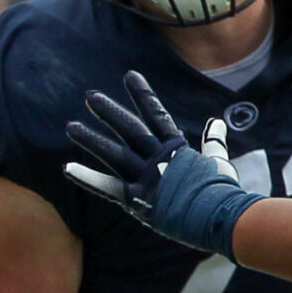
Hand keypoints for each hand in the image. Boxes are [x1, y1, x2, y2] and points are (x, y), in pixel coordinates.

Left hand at [62, 71, 262, 255]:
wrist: (224, 217)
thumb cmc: (222, 192)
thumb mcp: (218, 161)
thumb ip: (213, 141)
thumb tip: (217, 122)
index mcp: (176, 148)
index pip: (157, 114)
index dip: (143, 95)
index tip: (130, 76)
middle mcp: (158, 157)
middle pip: (130, 128)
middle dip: (109, 111)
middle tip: (90, 96)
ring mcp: (147, 176)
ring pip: (114, 153)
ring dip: (91, 139)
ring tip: (70, 127)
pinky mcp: (139, 198)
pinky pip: (107, 187)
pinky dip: (87, 178)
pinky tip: (67, 169)